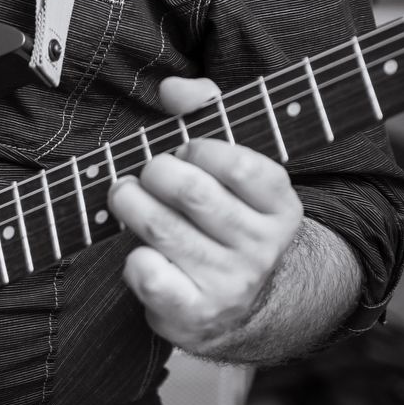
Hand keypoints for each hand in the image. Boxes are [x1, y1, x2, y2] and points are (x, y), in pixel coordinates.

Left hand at [109, 75, 303, 350]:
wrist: (241, 304)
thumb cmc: (224, 215)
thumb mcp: (229, 163)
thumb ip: (206, 113)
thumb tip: (173, 89)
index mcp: (279, 205)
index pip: (237, 163)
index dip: (198, 146)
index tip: (184, 147)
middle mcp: (261, 247)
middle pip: (193, 193)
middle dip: (155, 172)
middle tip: (145, 171)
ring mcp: (230, 285)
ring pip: (162, 230)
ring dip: (130, 204)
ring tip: (124, 195)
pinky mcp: (195, 315)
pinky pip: (149, 276)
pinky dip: (133, 258)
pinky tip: (139, 251)